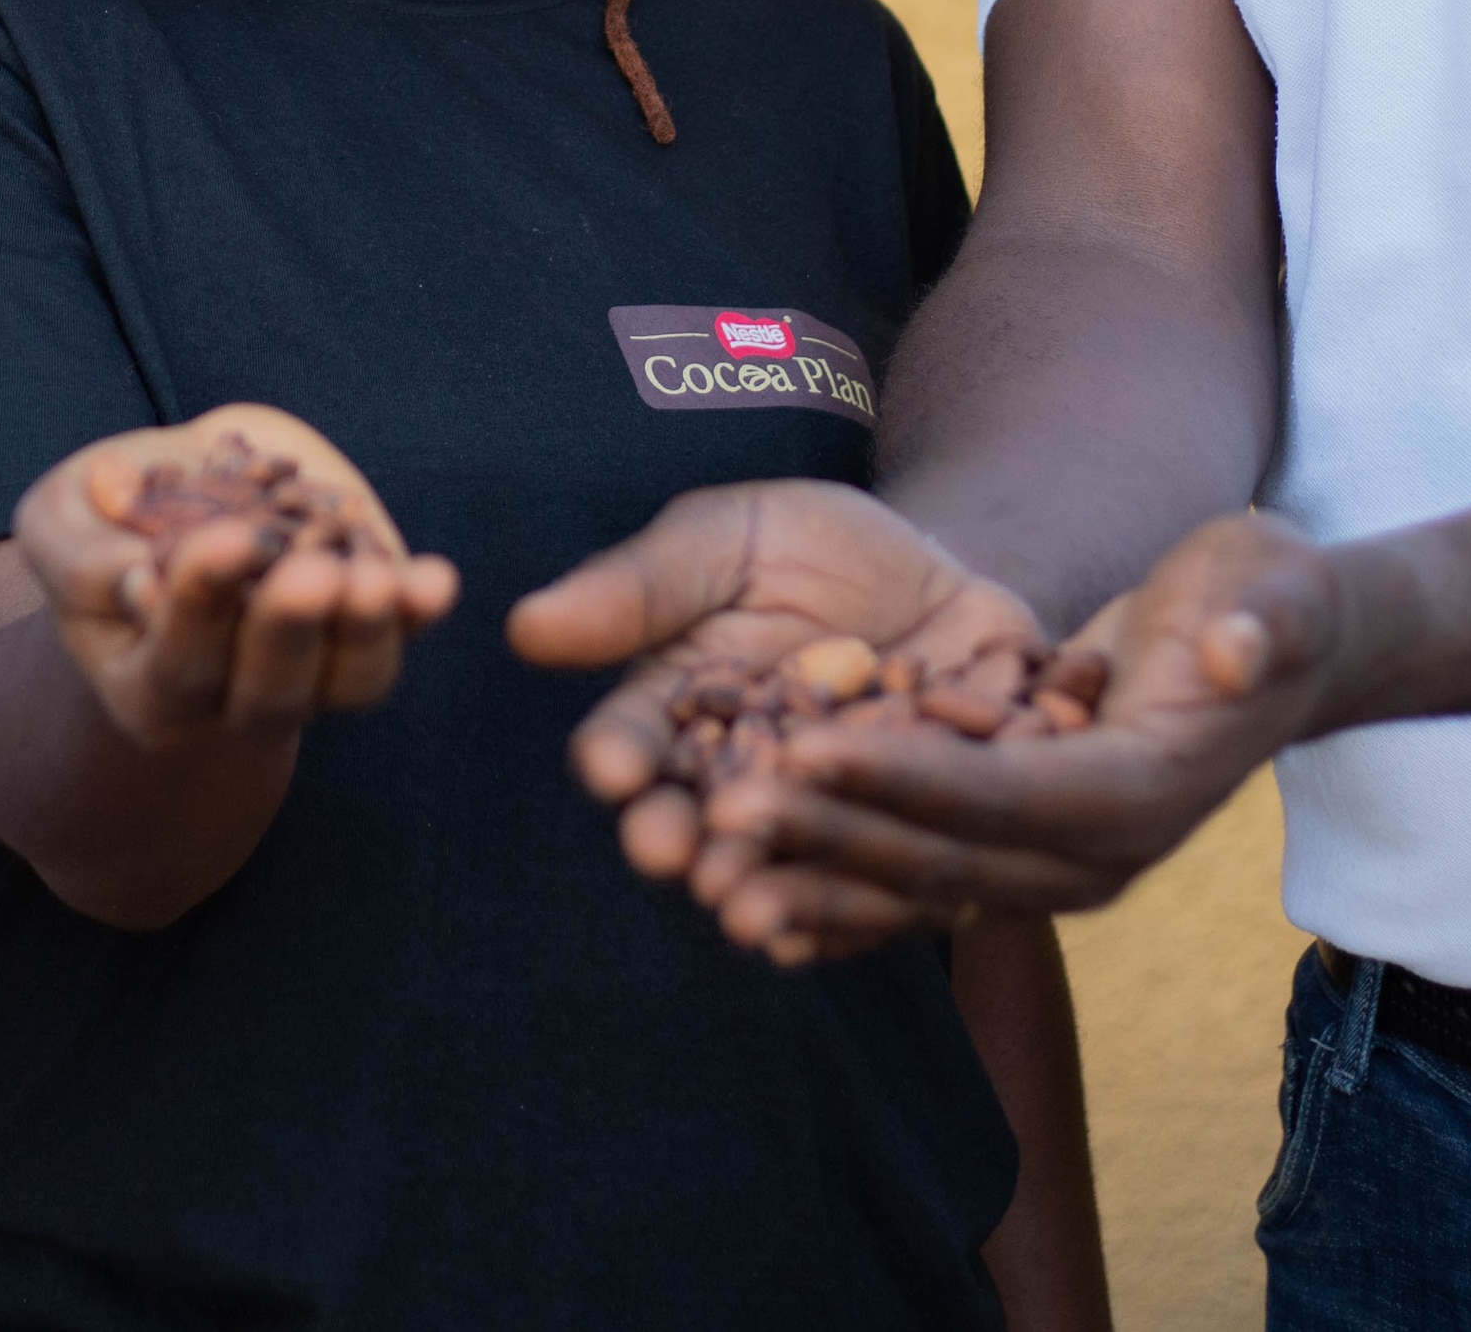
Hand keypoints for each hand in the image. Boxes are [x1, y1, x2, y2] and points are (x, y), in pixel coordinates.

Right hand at [15, 405, 460, 751]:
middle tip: (309, 572)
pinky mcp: (361, 632)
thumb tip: (134, 568)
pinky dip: (416, 612)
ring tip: (376, 579)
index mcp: (147, 686)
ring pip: (348, 681)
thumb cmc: (106, 523)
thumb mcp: (59, 522)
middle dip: (290, 626)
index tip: (225, 537)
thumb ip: (80, 553)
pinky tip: (432, 580)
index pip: (178, 658)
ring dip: (368, 632)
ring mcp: (309, 675)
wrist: (183, 509)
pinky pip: (396, 641)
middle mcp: (233, 700)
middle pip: (270, 688)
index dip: (201, 599)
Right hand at [506, 479, 1053, 948]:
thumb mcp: (727, 539)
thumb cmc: (814, 550)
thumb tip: (527, 626)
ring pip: (779, 863)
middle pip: (696, 822)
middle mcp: (734, 782)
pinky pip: (871, 888)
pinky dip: (852, 914)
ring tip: (739, 906)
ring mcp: (815, 820)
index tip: (609, 766)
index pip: (632, 741)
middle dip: (679, 840)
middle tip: (668, 853)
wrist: (943, 576)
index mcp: (675, 711)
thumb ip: (639, 589)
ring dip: (756, 887)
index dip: (619, 755)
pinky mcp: (898, 845)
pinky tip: (833, 931)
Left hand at [675, 507, 1342, 964]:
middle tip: (719, 810)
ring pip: (916, 887)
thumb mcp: (1274, 588)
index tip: (802, 748)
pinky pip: (916, 890)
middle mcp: (1096, 858)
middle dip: (829, 835)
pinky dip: (836, 898)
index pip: (1006, 796)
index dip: (903, 778)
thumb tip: (1237, 651)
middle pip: (944, 857)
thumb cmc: (1265, 601)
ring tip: (706, 866)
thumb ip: (1261, 622)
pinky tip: (748, 900)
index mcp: (1144, 791)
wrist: (1270, 651)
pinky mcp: (1019, 861)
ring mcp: (1056, 873)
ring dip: (812, 877)